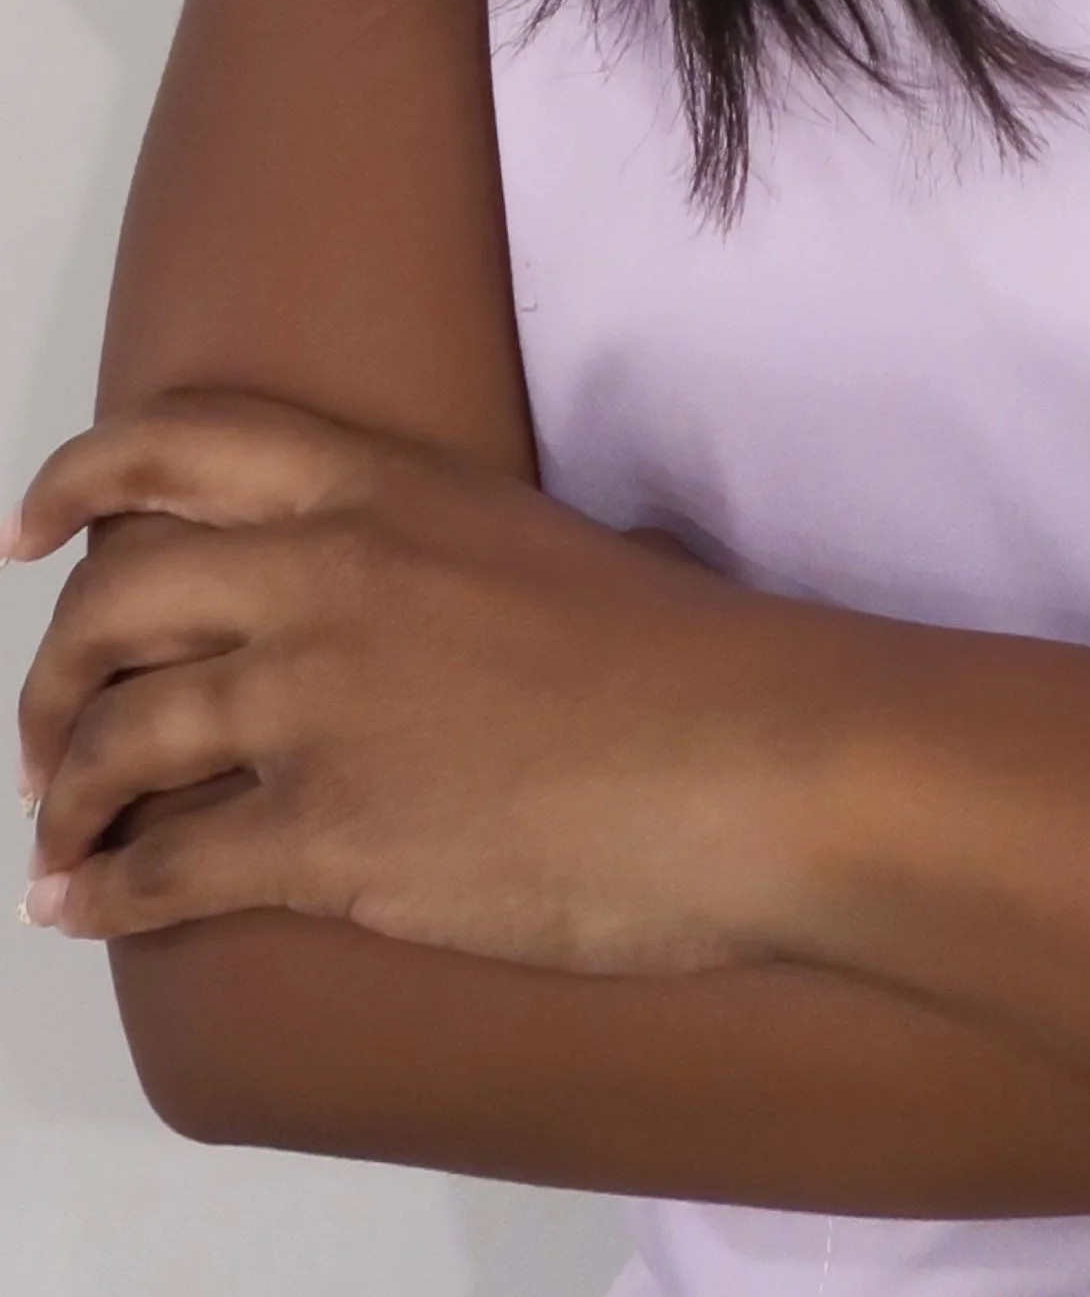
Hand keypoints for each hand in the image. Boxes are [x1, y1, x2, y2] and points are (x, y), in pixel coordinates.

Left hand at [10, 391, 863, 965]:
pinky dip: (100, 892)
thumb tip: (452, 600)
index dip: (76, 481)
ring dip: (63, 794)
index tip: (27, 530)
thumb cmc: (690, 660)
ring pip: (114, 738)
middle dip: (52, 676)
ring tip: (58, 834)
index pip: (177, 445)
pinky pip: (160, 867)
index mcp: (383, 488)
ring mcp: (315, 708)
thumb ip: (452, 554)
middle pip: (114, 602)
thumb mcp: (547, 545)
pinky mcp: (325, 837)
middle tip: (44, 727)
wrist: (751, 760)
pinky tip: (84, 909)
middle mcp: (324, 577)